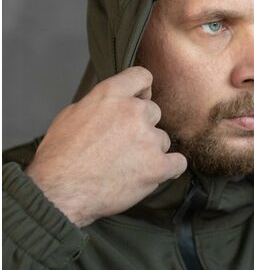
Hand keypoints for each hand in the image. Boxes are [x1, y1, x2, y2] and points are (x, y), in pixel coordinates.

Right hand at [26, 67, 187, 226]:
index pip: (142, 76)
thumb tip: (114, 103)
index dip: (142, 90)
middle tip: (125, 144)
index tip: (141, 99)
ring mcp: (148, 138)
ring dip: (151, 150)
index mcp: (110, 95)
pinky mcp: (157, 166)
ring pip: (162, 139)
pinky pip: (178, 162)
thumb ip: (100, 103)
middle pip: (153, 112)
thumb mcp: (72, 114)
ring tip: (128, 166)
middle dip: (142, 127)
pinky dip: (169, 168)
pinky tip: (155, 173)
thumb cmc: (60, 157)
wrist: (60, 192)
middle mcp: (133, 112)